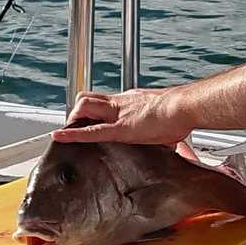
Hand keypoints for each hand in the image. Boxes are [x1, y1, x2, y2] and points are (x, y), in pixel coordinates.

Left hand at [52, 88, 193, 144]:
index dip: (95, 110)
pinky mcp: (120, 128)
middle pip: (88, 99)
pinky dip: (73, 134)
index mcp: (131, 101)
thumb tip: (177, 145)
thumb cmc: (182, 112)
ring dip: (74, 119)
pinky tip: (60, 137)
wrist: (184, 107)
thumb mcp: (167, 121)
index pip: (106, 101)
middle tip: (74, 125)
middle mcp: (121, 103)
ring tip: (68, 132)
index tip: (90, 118)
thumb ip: (165, 132)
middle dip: (77, 113)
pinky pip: (91, 131)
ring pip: (84, 106)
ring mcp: (118, 114)